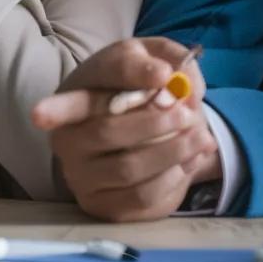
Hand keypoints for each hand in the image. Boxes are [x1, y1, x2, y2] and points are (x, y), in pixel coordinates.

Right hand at [33, 38, 219, 221]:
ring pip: (129, 168)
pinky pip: (142, 198)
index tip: (98, 103)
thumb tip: (165, 78)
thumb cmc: (140, 87)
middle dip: (155, 124)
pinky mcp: (100, 205)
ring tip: (203, 137)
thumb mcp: (152, 57)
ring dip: (174, 153)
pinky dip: (174, 180)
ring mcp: (79, 175)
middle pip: (107, 132)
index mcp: (72, 97)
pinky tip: (189, 162)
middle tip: (188, 114)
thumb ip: (165, 57)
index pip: (67, 102)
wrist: (142, 132)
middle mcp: (65, 139)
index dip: (59, 108)